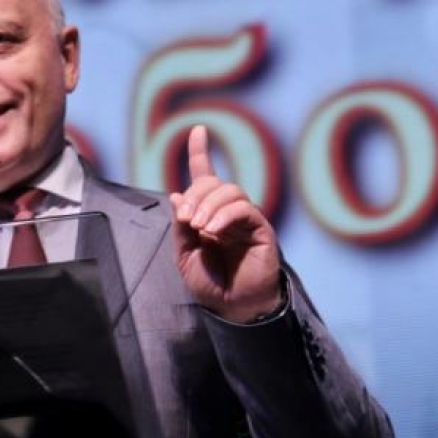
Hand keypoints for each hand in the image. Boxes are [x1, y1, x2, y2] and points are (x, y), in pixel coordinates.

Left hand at [169, 125, 282, 322]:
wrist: (233, 307)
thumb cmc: (211, 283)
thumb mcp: (185, 255)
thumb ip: (181, 226)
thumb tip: (176, 194)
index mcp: (208, 214)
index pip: (205, 177)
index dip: (200, 152)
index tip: (197, 129)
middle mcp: (228, 212)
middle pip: (213, 183)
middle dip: (195, 196)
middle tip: (187, 220)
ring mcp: (246, 219)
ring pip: (230, 190)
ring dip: (209, 205)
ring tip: (200, 229)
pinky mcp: (261, 229)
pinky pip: (244, 208)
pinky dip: (225, 216)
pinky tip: (213, 231)